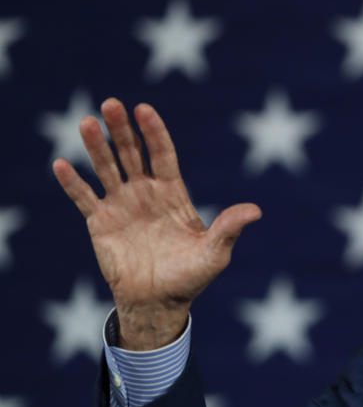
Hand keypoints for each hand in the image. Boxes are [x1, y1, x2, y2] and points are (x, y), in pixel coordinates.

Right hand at [53, 98, 260, 349]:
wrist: (159, 303)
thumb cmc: (190, 277)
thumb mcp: (215, 253)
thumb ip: (229, 228)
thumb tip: (256, 211)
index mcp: (172, 194)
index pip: (163, 155)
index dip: (154, 132)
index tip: (144, 109)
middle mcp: (145, 193)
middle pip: (132, 153)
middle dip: (122, 129)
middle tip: (111, 104)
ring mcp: (122, 206)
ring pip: (107, 168)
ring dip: (96, 146)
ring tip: (87, 122)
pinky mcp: (100, 223)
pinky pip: (84, 198)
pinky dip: (73, 182)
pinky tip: (61, 164)